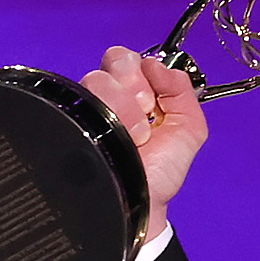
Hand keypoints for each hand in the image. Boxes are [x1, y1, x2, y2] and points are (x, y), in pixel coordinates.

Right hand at [80, 46, 209, 241]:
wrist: (143, 202)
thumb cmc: (160, 172)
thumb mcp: (188, 129)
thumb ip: (183, 92)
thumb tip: (161, 66)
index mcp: (133, 92)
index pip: (128, 58)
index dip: (144, 71)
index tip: (155, 100)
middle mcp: (107, 96)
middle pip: (114, 61)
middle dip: (136, 86)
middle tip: (146, 114)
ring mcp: (88, 108)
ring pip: (98, 79)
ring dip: (125, 108)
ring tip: (134, 137)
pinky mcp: (71, 120)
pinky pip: (79, 98)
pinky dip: (106, 116)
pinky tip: (119, 138)